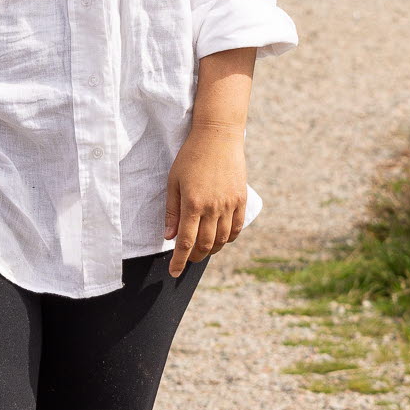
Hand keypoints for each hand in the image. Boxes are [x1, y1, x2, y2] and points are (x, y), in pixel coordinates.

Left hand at [163, 124, 248, 275]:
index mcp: (192, 204)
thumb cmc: (190, 157)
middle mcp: (212, 208)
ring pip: (222, 239)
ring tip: (202, 251)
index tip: (173, 273)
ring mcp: (229, 205)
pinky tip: (220, 240)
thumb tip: (168, 236)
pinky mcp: (241, 200)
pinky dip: (228, 239)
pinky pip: (236, 228)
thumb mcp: (173, 181)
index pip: (185, 242)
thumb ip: (171, 210)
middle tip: (186, 259)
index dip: (179, 261)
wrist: (218, 137)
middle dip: (193, 257)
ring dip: (211, 250)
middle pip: (204, 244)